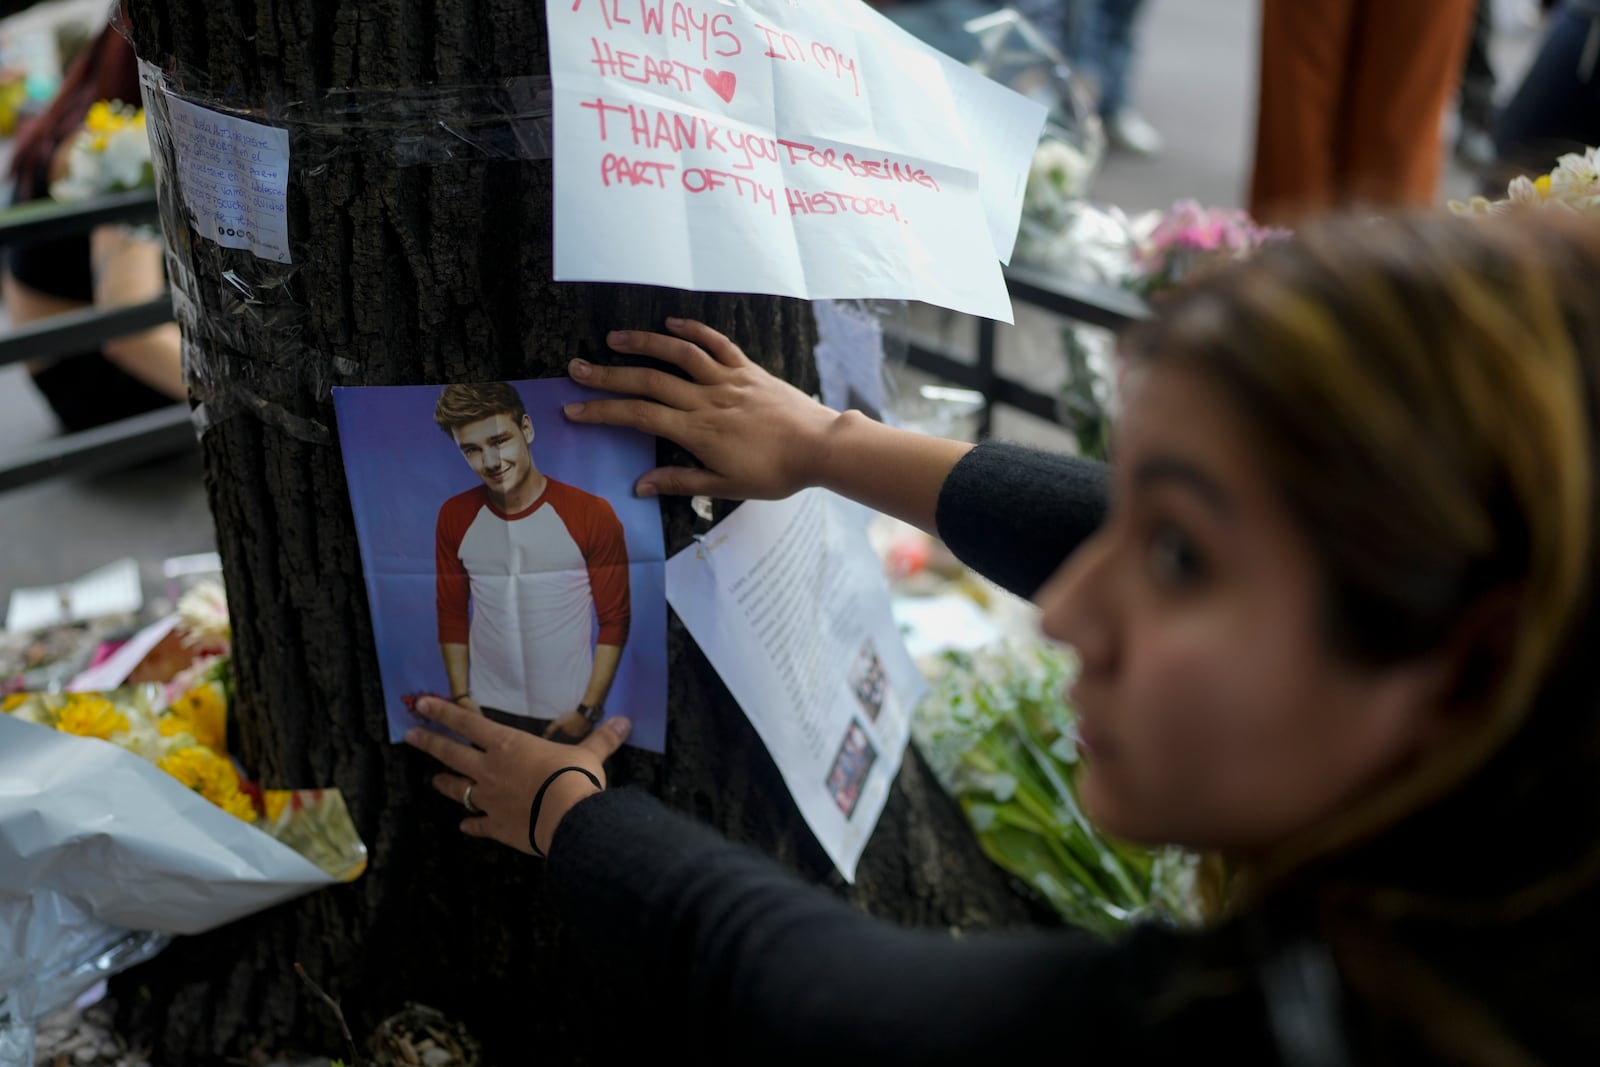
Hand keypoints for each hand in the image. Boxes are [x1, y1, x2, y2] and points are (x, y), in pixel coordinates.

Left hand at [405, 696, 630, 855]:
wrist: (568, 817)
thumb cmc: (574, 777)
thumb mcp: (589, 754)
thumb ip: (602, 738)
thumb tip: (625, 721)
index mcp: (508, 745)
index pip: (468, 723)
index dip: (443, 712)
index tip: (422, 703)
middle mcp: (490, 769)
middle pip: (451, 753)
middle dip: (429, 743)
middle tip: (410, 735)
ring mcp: (489, 800)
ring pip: (458, 789)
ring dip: (446, 784)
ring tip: (434, 781)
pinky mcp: (495, 826)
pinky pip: (477, 825)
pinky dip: (471, 825)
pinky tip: (465, 826)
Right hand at [563, 318, 841, 500]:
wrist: (820, 447)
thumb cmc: (775, 473)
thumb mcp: (726, 487)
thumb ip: (681, 482)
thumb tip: (639, 485)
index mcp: (698, 432)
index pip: (639, 418)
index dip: (603, 412)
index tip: (574, 409)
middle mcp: (707, 400)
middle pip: (648, 382)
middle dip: (608, 376)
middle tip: (576, 369)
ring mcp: (728, 381)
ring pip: (678, 354)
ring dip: (644, 343)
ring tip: (614, 338)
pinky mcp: (748, 370)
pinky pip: (717, 343)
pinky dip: (693, 329)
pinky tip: (671, 322)